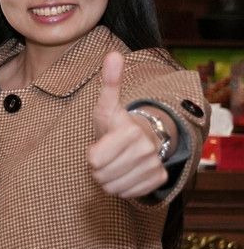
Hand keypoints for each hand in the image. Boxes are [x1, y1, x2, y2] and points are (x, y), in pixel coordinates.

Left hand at [87, 51, 168, 197]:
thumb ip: (109, 82)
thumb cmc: (117, 123)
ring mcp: (154, 165)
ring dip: (108, 179)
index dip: (91, 156)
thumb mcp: (107, 105)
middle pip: (101, 175)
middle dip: (98, 169)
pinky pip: (127, 194)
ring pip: (113, 187)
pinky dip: (122, 187)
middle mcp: (146, 149)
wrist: (144, 138)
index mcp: (129, 132)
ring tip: (115, 164)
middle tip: (106, 156)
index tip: (98, 146)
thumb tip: (113, 54)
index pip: (94, 160)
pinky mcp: (158, 179)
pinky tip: (126, 172)